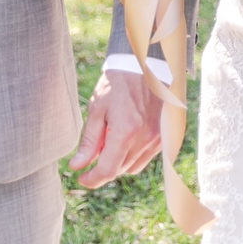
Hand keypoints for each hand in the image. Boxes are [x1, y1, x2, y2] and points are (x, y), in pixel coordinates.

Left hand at [68, 69, 164, 186]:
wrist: (144, 64)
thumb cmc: (117, 83)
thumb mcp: (97, 109)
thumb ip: (89, 141)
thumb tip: (77, 166)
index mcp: (126, 131)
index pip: (108, 170)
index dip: (92, 179)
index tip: (81, 177)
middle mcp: (146, 138)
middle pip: (120, 169)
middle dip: (103, 166)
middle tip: (93, 150)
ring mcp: (158, 138)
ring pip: (133, 166)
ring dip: (119, 161)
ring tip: (110, 139)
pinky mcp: (164, 135)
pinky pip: (145, 157)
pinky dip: (132, 154)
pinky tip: (126, 136)